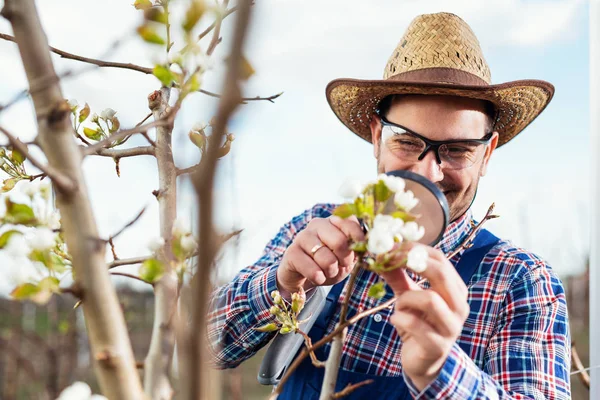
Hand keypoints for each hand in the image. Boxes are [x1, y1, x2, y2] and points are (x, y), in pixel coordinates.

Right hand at [277, 215, 364, 294]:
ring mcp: (302, 237)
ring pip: (326, 258)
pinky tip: (317, 278)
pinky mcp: (291, 253)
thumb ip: (355, 250)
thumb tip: (365, 247)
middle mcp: (317, 224)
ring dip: (331, 271)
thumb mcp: (345, 257)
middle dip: (345, 259)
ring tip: (328, 272)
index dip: (358, 239)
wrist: (301, 276)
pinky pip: (312, 270)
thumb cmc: (327, 264)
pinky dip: (319, 278)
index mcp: (332, 221)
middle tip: (342, 265)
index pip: (350, 222)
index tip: (358, 252)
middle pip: (339, 241)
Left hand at [381, 244, 468, 390]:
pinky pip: (417, 326)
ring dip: (406, 298)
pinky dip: (400, 319)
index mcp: (454, 289)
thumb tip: (381, 253)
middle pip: (441, 274)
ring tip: (398, 305)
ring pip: (431, 300)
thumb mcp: (407, 296)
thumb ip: (398, 276)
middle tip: (389, 262)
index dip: (415, 249)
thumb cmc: (418, 324)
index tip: (391, 247)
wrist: (423, 362)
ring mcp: (451, 327)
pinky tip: (395, 320)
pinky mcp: (438, 346)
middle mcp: (459, 306)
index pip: (440, 260)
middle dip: (413, 264)